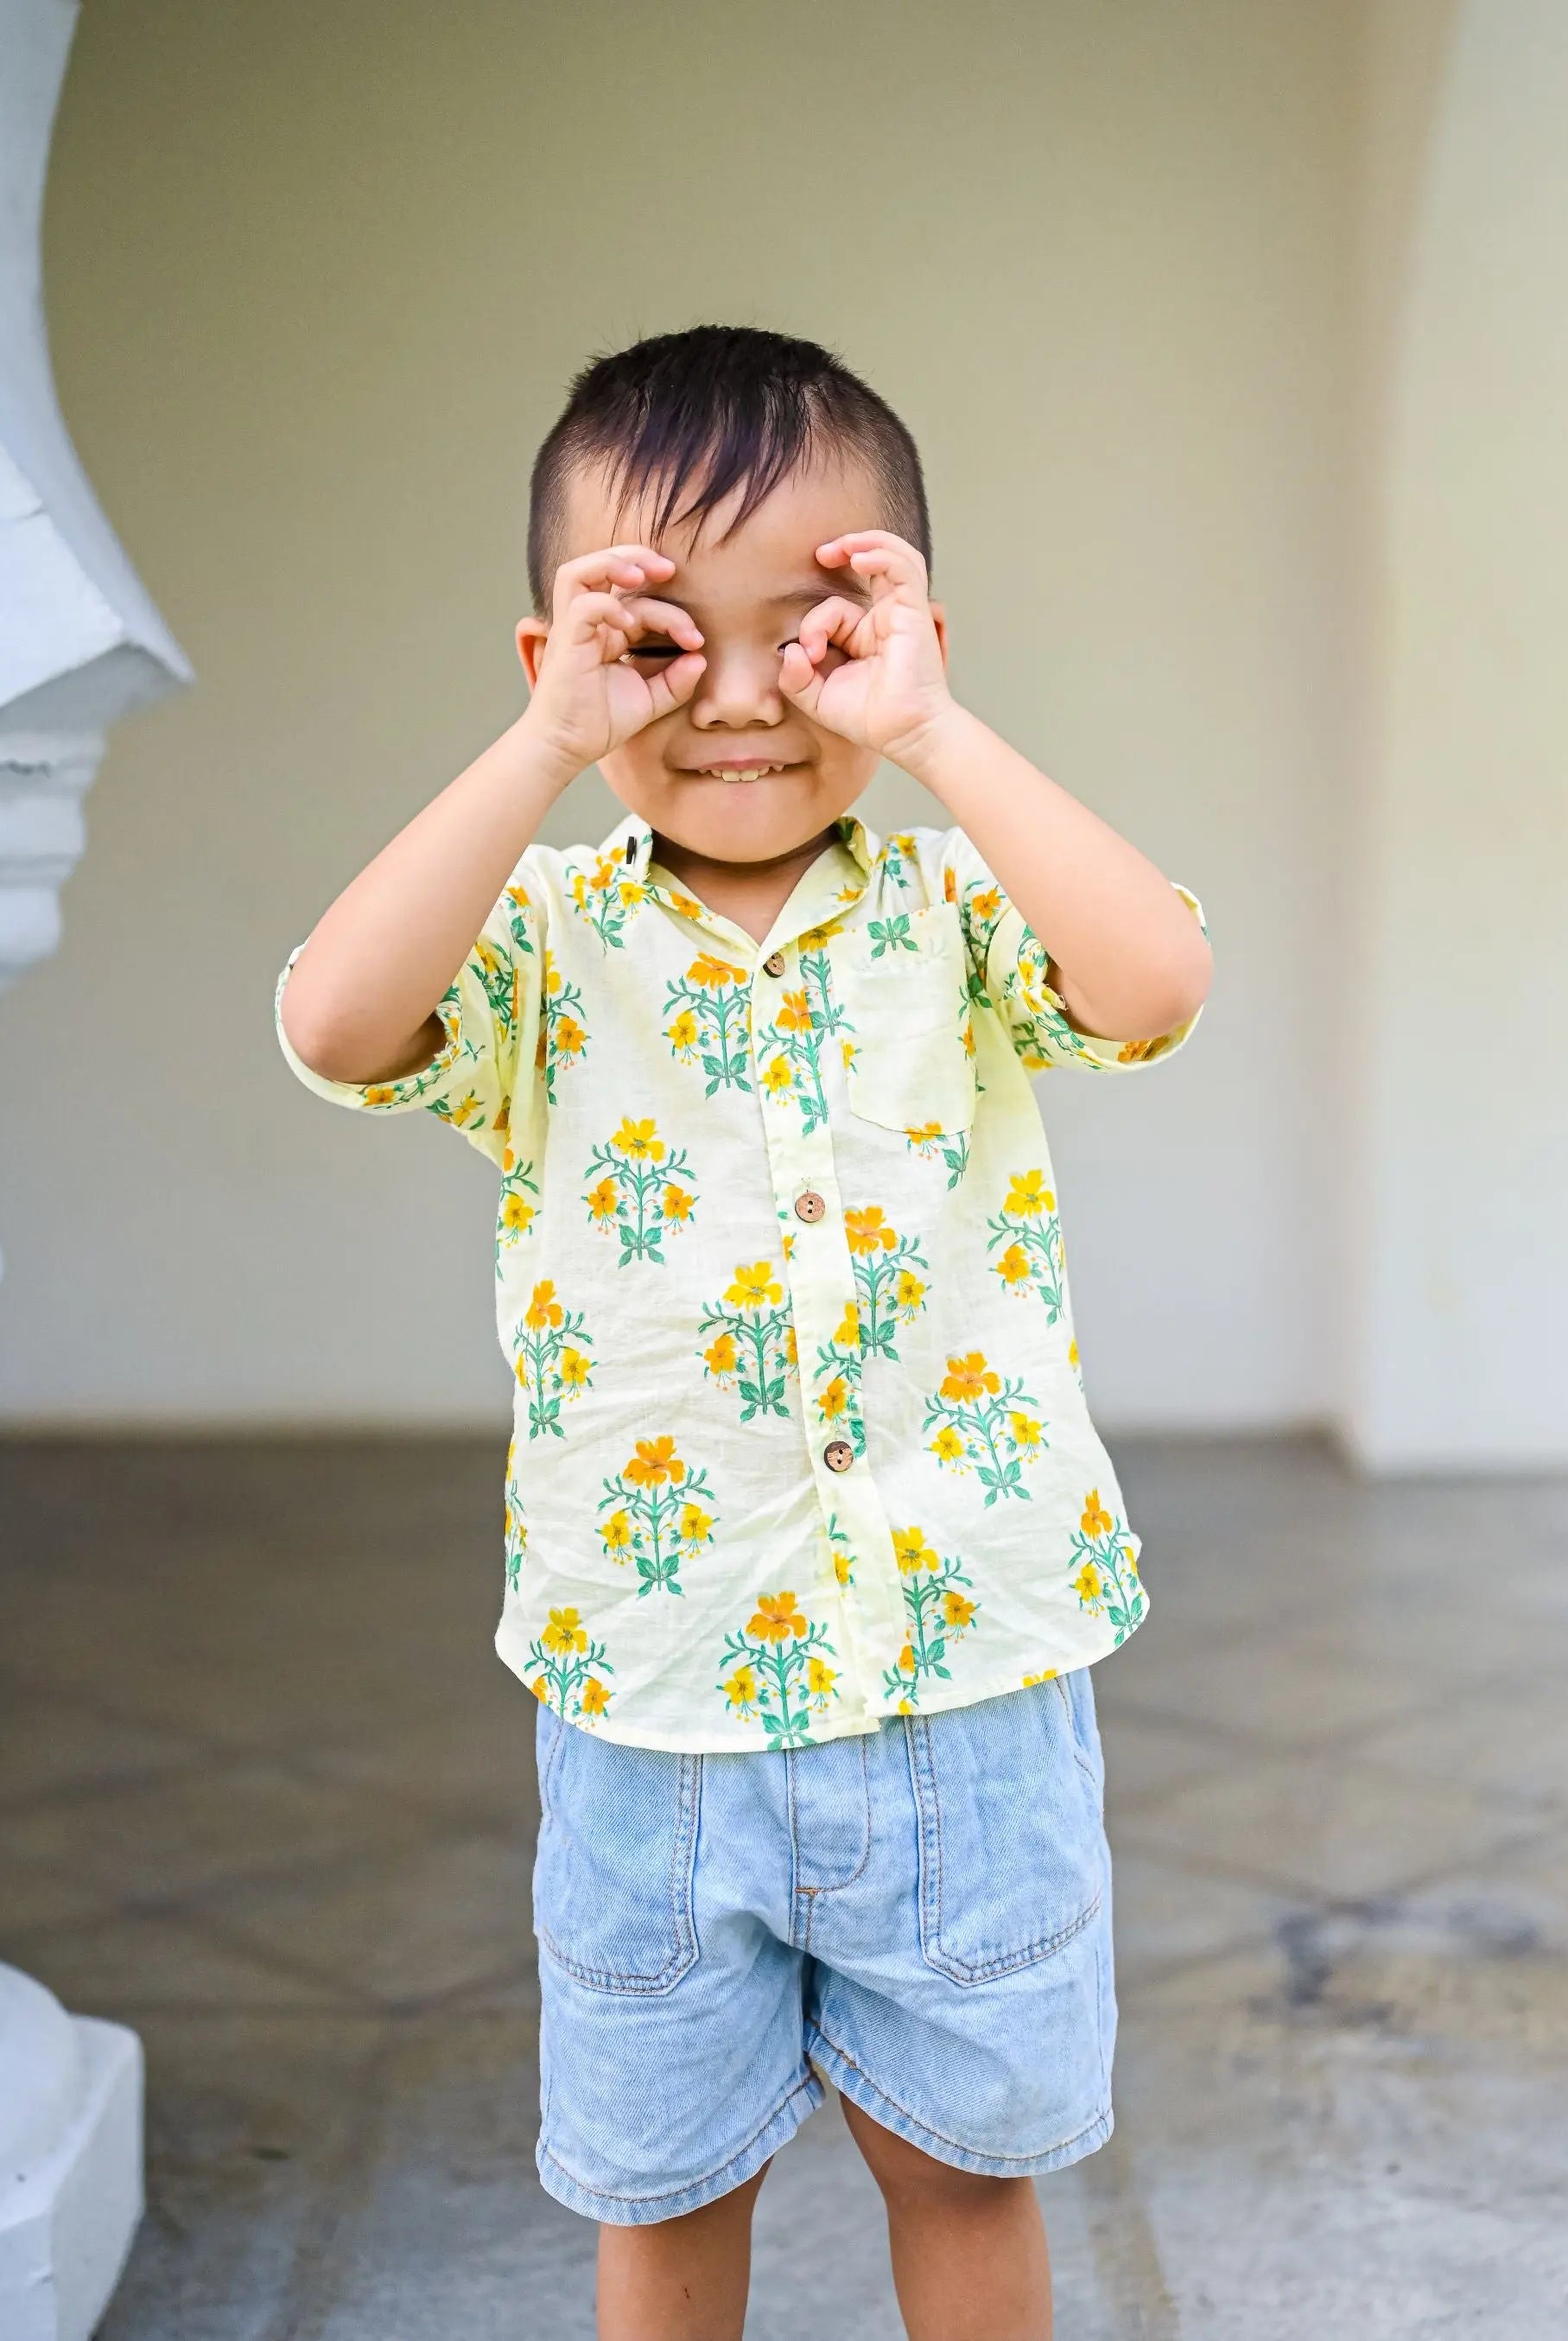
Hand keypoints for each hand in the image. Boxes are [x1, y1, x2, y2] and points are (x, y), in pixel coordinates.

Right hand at [522, 546, 705, 771]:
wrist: (567, 748)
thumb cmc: (599, 724)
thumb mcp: (649, 701)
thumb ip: (675, 681)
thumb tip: (701, 659)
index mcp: (607, 632)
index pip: (638, 601)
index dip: (672, 613)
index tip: (696, 640)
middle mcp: (587, 624)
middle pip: (601, 567)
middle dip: (636, 556)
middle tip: (669, 569)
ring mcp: (572, 630)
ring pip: (579, 573)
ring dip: (612, 563)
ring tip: (642, 574)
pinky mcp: (565, 643)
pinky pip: (581, 606)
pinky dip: (608, 605)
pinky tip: (630, 625)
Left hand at [779, 531, 954, 763]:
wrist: (903, 733)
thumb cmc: (869, 719)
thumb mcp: (817, 698)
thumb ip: (795, 677)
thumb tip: (791, 649)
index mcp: (863, 636)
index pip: (835, 610)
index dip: (814, 624)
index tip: (809, 653)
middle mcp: (884, 619)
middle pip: (866, 570)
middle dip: (845, 550)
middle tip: (821, 554)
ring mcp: (901, 613)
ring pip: (893, 558)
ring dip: (867, 542)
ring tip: (842, 546)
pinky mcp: (914, 610)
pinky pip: (903, 568)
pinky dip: (882, 554)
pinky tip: (859, 556)